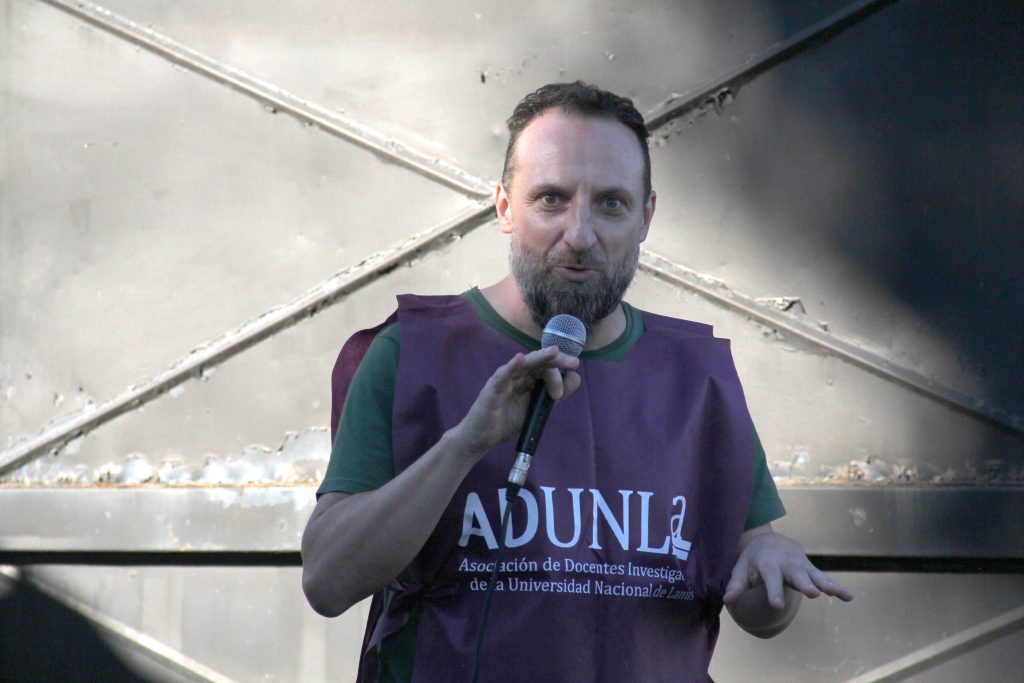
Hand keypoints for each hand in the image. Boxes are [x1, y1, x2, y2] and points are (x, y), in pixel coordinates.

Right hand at [449, 346, 580, 458]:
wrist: (481, 438)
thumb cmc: (506, 421)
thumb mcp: (537, 408)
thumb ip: (555, 395)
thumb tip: (576, 378)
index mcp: (527, 378)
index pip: (546, 367)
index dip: (561, 371)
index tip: (574, 375)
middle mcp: (516, 375)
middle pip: (538, 362)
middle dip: (556, 361)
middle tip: (574, 363)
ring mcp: (503, 380)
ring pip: (523, 365)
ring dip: (539, 358)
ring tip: (555, 352)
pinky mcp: (491, 390)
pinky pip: (502, 376)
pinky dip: (511, 367)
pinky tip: (520, 360)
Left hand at [724, 529, 853, 608]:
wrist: (768, 540)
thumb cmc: (753, 559)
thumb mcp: (741, 569)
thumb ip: (736, 585)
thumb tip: (727, 600)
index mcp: (768, 564)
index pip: (771, 580)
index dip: (773, 592)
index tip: (777, 605)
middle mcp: (786, 564)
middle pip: (796, 574)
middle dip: (804, 583)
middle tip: (813, 593)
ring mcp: (801, 566)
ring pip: (814, 575)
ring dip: (826, 584)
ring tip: (838, 594)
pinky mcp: (810, 570)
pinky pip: (824, 578)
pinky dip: (837, 586)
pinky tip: (849, 597)